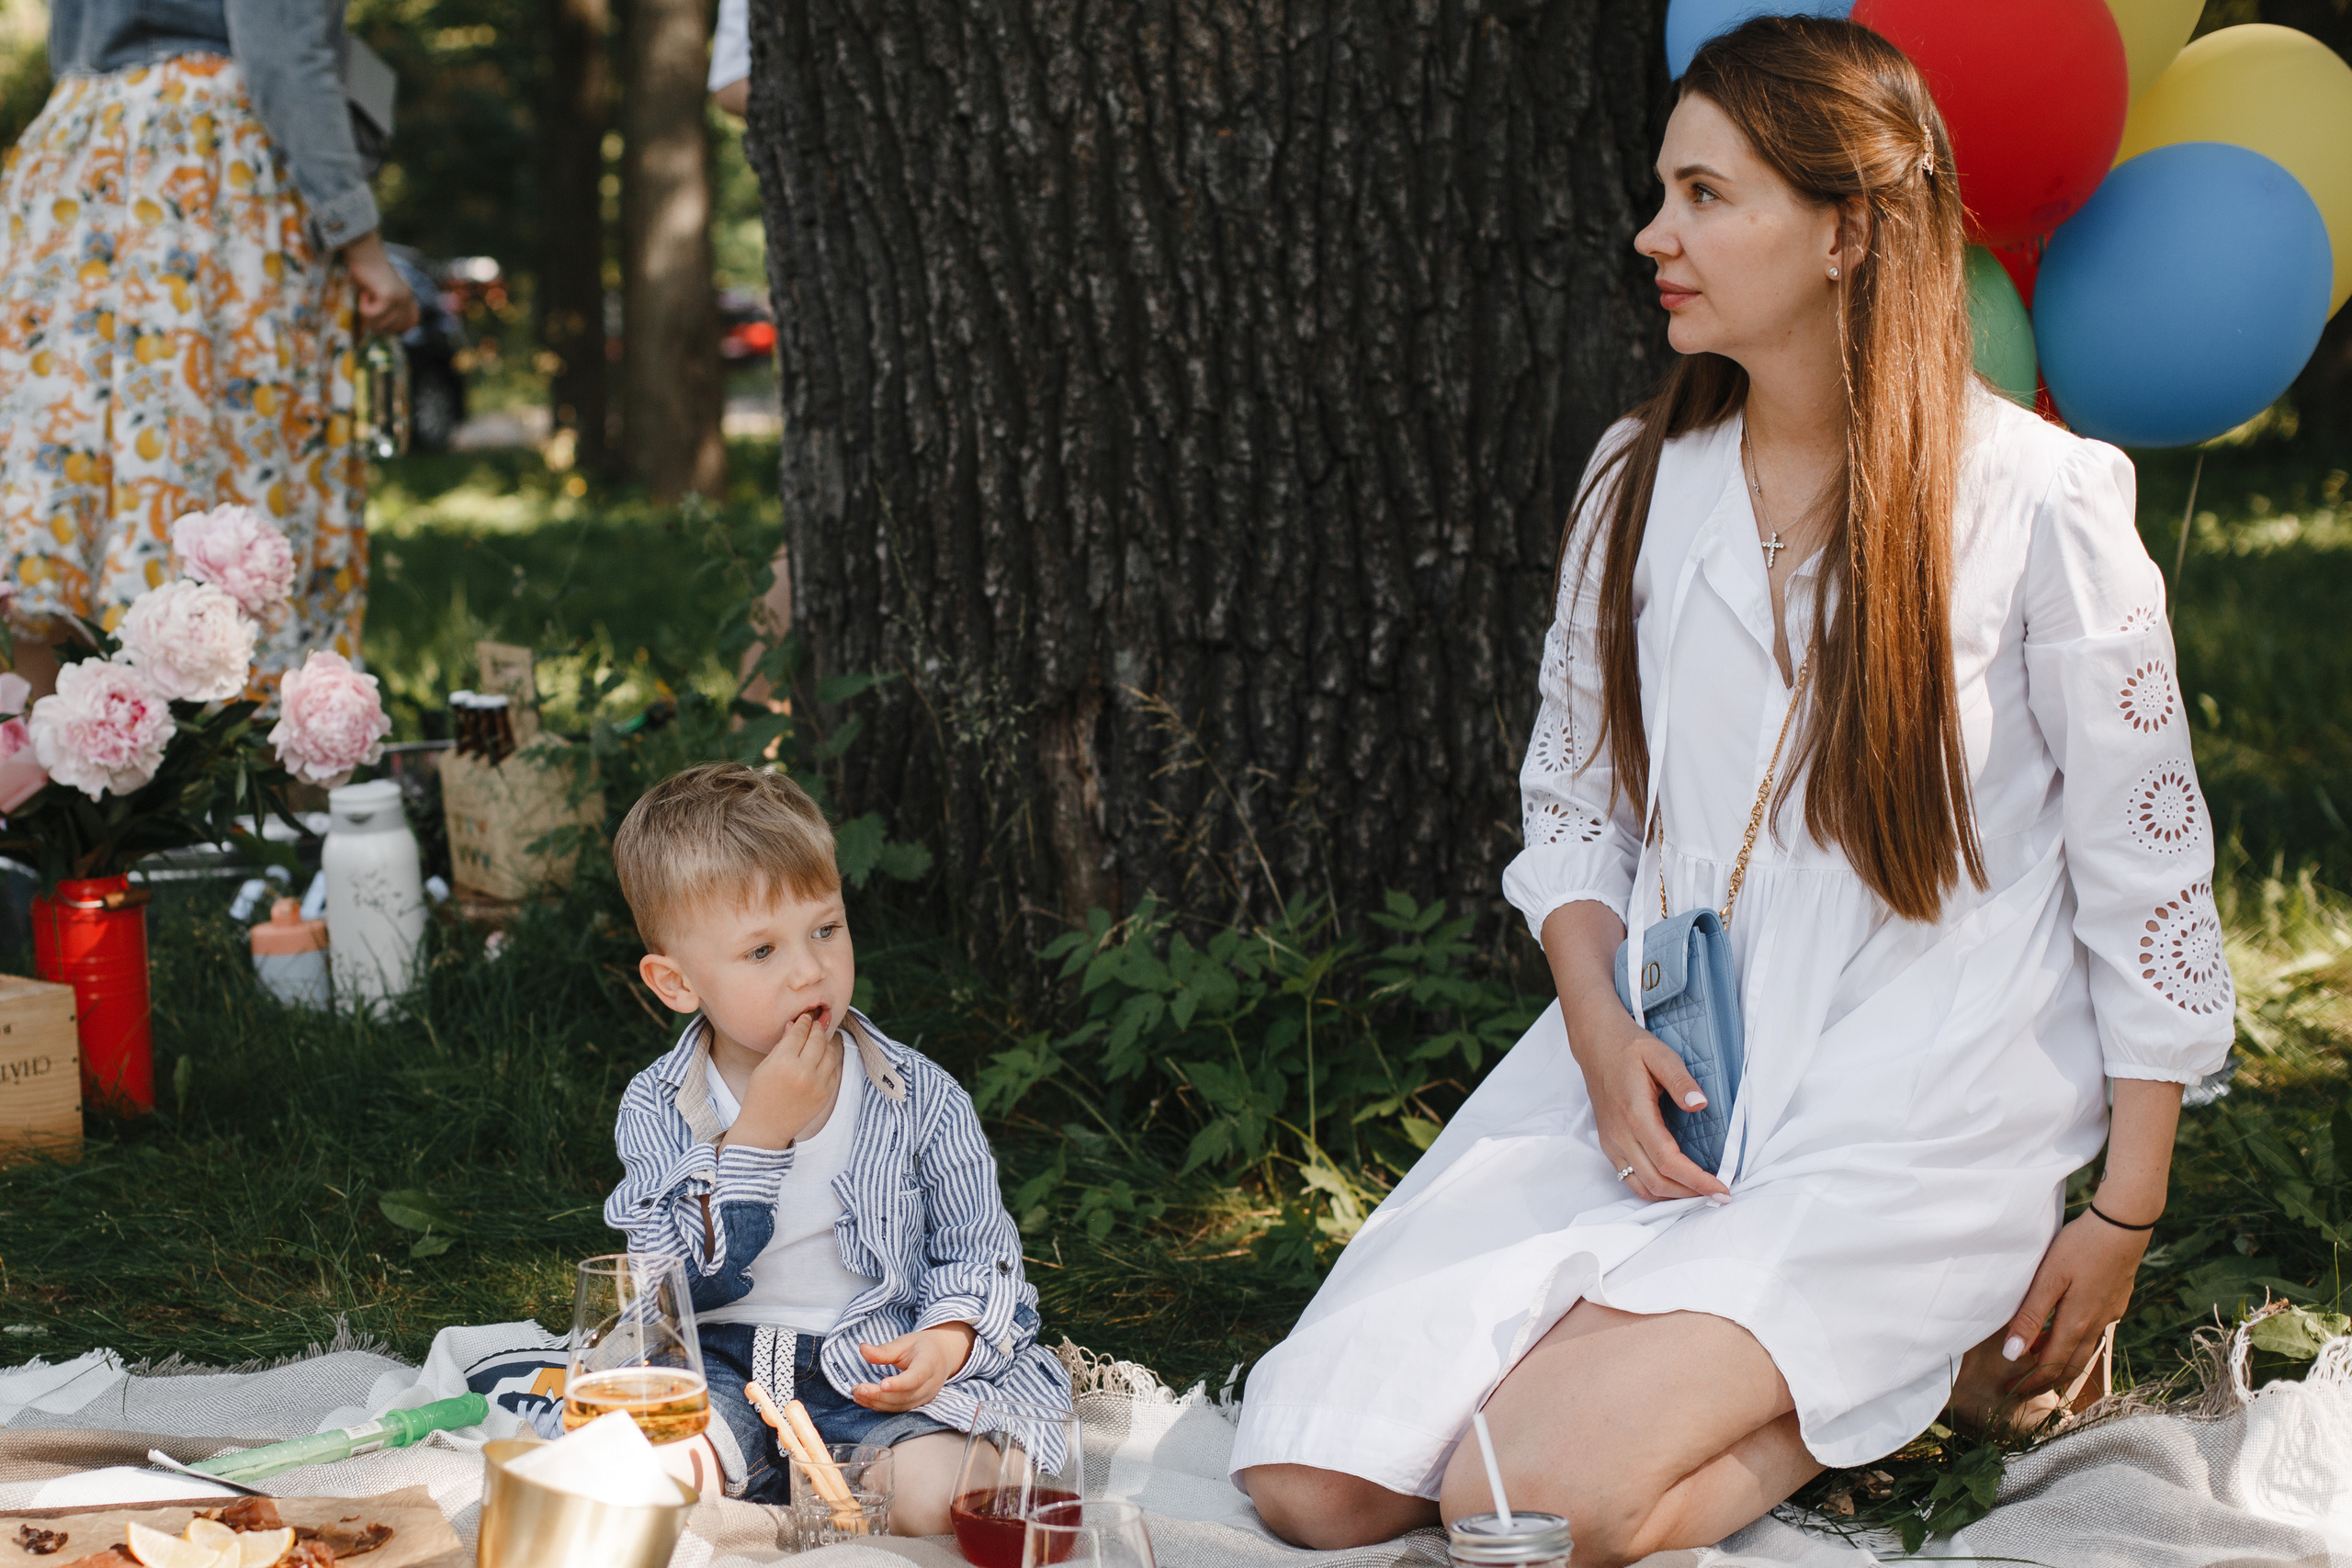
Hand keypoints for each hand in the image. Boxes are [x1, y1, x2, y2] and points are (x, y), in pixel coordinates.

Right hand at [342, 231, 419, 336]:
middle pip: (392, 329)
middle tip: (367, 308)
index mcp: (408, 299)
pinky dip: (364, 307)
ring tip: (366, 297)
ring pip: (381, 324)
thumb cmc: (366, 273)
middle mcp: (407, 299)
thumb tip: (382, 331)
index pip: (410, 324)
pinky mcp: (389, 297)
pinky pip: (373, 315)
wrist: (363, 253)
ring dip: (368, 314)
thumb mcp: (378, 295)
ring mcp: (400, 298)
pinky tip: (366, 293)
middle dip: (375, 323)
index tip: (379, 320)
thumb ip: (385, 311)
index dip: (394, 327)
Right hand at [720, 1013, 841, 1150]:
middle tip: (814, 1024)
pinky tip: (821, 1059)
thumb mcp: (764, 1067)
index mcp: (784, 1063)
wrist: (766, 1128)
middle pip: (818, 1040)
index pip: (800, 1033)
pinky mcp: (826, 1095)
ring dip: (825, 1043)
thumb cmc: (759, 1095)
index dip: (803, 1022)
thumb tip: (794, 1024)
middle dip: (816, 1028)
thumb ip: (781, 1045)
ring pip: (830, 1053)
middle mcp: (804, 1072)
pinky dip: (829, 1062)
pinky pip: (833, 1070)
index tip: (804, 1017)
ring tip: (818, 1040)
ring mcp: (817, 1085)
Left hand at [852, 1322, 974, 1410]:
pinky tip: (865, 1400)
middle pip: (905, 1395)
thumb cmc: (922, 1347)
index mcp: (930, 1363)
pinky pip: (899, 1409)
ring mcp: (925, 1397)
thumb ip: (885, 1350)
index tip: (882, 1384)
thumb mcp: (905, 1342)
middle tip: (858, 1389)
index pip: (916, 1377)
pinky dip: (881, 1406)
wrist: (942, 1356)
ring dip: (877, 1403)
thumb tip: (862, 1349)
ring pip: (900, 1405)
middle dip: (879, 1395)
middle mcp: (930, 1384)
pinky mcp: (918, 1404)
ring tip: (857, 1394)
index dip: (899, 1383)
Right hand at [1569, 1003, 1729, 1202]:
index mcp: (1635, 1115)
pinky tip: (1675, 1185)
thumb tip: (1701, 1105)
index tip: (1722, 1188)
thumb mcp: (1661, 1055)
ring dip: (1673, 1197)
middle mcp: (1620, 1135)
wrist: (1596, 1045)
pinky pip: (1630, 1179)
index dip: (1697, 1180)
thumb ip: (1682, 1081)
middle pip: (1657, 1182)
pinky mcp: (1608, 1144)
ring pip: (1642, 1187)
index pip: (1669, 1161)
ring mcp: (1611, 1142)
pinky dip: (1654, 1190)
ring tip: (1700, 1193)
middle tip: (1720, 1195)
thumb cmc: (1630, 1048)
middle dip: (1691, 1194)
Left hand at [1995, 1206, 2149, 1402]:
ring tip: (2035, 1357)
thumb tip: (2012, 1354)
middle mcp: (2097, 1325)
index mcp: (2077, 1323)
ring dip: (2061, 1360)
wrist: (2123, 1226)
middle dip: (2046, 1380)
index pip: (2052, 1366)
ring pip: (2084, 1350)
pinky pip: (2093, 1333)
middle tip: (2022, 1387)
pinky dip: (2074, 1341)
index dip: (2031, 1382)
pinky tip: (2062, 1328)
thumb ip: (2030, 1317)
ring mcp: (2110, 1314)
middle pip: (2071, 1366)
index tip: (2012, 1391)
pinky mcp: (2116, 1302)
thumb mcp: (2048, 1279)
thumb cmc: (2080, 1247)